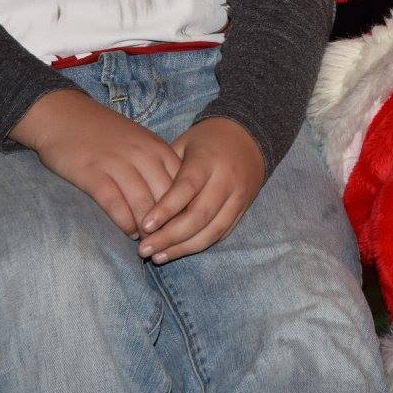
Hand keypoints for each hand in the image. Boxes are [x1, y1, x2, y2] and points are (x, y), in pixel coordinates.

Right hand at [10, 88, 180, 237]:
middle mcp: (142, 154)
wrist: (63, 114)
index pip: (183, 182)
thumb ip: (158, 165)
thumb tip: (176, 198)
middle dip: (170, 223)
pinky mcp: (92, 173)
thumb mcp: (140, 142)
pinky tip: (128, 232)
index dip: (187, 207)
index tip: (188, 227)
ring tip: (150, 243)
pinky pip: (114, 202)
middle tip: (170, 242)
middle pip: (166, 196)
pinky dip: (124, 221)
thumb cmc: (105, 133)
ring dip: (148, 228)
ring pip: (143, 202)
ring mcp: (117, 163)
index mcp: (157, 147)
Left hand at [137, 117, 265, 263]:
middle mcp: (226, 179)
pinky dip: (201, 244)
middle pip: (199, 215)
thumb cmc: (206, 140)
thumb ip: (166, 169)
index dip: (165, 209)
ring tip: (158, 256)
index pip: (186, 188)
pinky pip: (223, 232)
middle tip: (144, 250)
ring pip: (213, 230)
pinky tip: (180, 250)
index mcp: (207, 160)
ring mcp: (238, 196)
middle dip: (170, 237)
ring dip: (184, 248)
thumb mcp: (184, 143)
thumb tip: (144, 201)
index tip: (144, 226)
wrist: (248, 136)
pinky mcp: (244, 208)